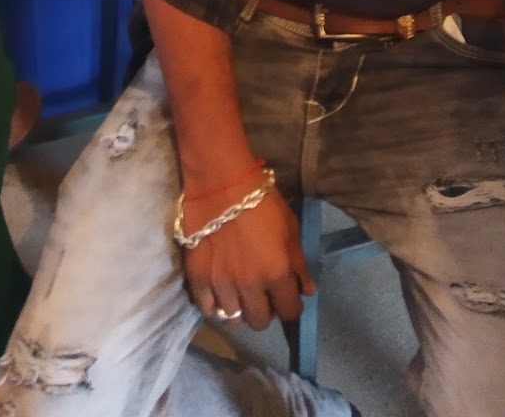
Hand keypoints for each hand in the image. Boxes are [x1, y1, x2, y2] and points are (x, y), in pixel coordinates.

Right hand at [182, 184, 313, 329]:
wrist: (220, 181)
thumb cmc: (261, 201)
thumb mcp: (291, 228)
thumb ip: (299, 264)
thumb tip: (306, 291)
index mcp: (276, 273)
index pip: (289, 312)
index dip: (290, 306)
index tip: (286, 297)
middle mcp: (249, 285)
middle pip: (259, 322)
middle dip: (265, 311)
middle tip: (262, 295)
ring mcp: (221, 284)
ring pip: (233, 318)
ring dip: (239, 308)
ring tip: (239, 292)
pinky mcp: (197, 278)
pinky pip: (207, 309)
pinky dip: (215, 305)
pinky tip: (219, 291)